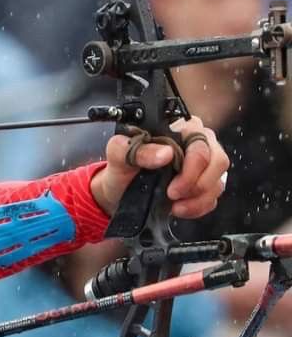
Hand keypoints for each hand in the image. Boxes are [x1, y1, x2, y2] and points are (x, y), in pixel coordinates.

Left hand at [90, 116, 228, 218]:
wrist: (117, 191)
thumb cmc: (121, 167)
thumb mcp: (118, 155)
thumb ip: (135, 149)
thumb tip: (165, 153)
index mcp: (178, 127)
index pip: (200, 142)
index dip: (192, 166)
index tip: (172, 185)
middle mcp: (196, 142)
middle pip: (218, 161)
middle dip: (196, 184)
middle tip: (173, 195)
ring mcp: (203, 165)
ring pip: (218, 181)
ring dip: (197, 199)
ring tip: (173, 204)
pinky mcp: (204, 185)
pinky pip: (214, 198)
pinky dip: (198, 207)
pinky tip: (179, 208)